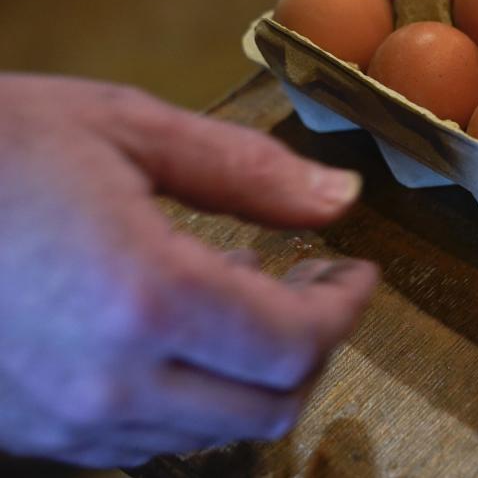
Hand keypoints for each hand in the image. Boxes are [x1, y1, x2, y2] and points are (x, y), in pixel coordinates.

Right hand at [0, 75, 377, 467]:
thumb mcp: (121, 127)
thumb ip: (245, 172)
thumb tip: (337, 195)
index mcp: (146, 295)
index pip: (297, 343)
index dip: (345, 308)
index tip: (353, 271)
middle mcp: (110, 378)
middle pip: (268, 405)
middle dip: (311, 348)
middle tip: (313, 287)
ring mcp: (65, 418)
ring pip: (210, 432)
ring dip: (249, 373)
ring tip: (239, 293)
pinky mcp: (30, 432)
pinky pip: (141, 442)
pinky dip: (186, 393)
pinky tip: (171, 328)